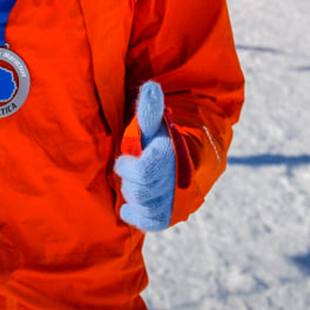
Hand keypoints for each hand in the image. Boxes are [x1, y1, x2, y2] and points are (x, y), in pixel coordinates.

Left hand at [113, 80, 174, 231]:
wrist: (185, 162)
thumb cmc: (161, 140)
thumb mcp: (154, 123)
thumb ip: (150, 109)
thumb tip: (151, 87)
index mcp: (170, 157)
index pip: (143, 172)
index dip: (127, 167)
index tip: (124, 161)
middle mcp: (175, 182)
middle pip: (139, 191)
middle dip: (130, 181)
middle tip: (130, 172)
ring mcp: (173, 201)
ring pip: (143, 206)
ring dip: (132, 195)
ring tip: (135, 183)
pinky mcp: (169, 216)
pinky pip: (149, 222)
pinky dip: (136, 214)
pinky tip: (131, 205)